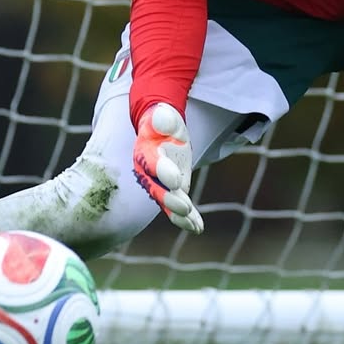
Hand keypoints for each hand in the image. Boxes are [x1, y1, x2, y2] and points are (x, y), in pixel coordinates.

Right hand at [133, 102, 203, 233]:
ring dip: (179, 215)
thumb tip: (162, 115)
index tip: (176, 181)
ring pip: (168, 203)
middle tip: (185, 208)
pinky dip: (188, 219)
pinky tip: (198, 228)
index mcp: (145, 154)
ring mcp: (160, 186)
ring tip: (193, 226)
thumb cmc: (162, 123)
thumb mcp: (164, 117)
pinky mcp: (172, 193)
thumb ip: (163, 118)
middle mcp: (149, 174)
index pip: (153, 165)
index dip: (163, 172)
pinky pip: (178, 208)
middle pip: (158, 189)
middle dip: (170, 200)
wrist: (159, 133)